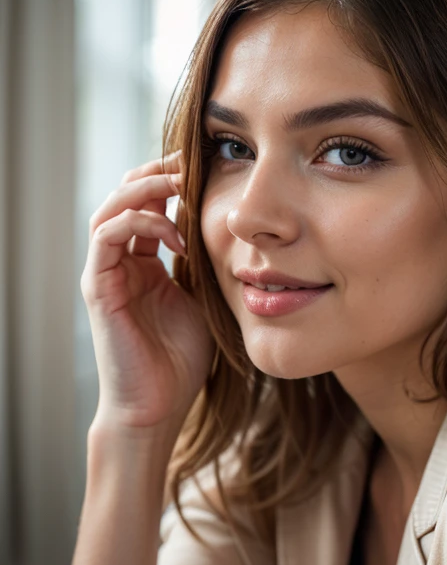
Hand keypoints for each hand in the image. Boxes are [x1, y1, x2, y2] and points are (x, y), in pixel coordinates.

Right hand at [81, 150, 214, 433]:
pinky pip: (108, 236)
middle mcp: (120, 261)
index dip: (172, 179)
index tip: (206, 165)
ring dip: (145, 188)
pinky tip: (177, 236)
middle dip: (156, 172)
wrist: (159, 404)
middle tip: (190, 161)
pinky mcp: (98, 286)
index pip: (149, 204)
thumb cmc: (182, 356)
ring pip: (111, 208)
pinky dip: (141, 224)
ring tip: (181, 184)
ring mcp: (105, 272)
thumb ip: (204, 265)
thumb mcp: (203, 298)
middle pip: (125, 196)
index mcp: (144, 261)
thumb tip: (230, 232)